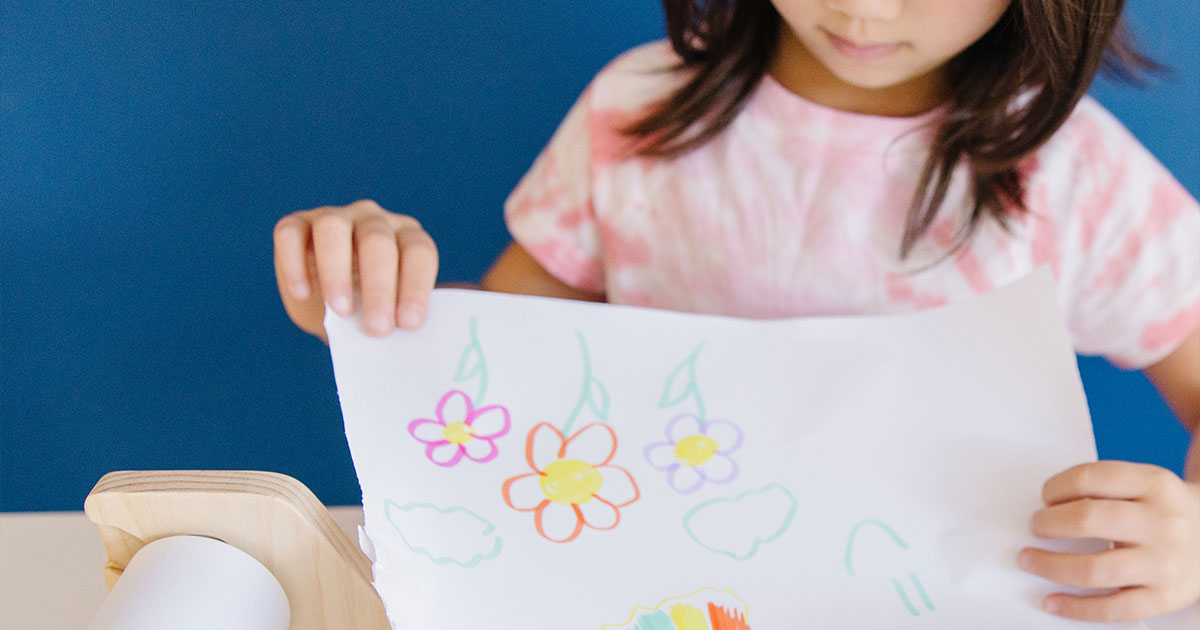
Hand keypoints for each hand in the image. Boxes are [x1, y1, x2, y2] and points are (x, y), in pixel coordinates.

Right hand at [273, 199, 437, 337]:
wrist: (336, 307)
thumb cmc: (370, 308)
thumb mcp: (387, 312)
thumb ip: (394, 316)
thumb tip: (398, 339)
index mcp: (405, 236)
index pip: (418, 251)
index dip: (415, 286)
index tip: (408, 323)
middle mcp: (372, 219)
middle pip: (377, 241)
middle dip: (379, 287)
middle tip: (377, 328)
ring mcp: (333, 217)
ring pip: (333, 228)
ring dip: (336, 271)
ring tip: (340, 310)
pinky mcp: (296, 224)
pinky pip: (290, 234)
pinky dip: (294, 263)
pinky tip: (301, 294)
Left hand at [1019, 460, 1199, 621]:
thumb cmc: (1164, 511)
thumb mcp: (1145, 484)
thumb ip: (1104, 488)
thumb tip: (1046, 508)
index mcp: (1155, 485)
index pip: (1092, 478)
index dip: (1057, 487)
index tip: (1044, 497)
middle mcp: (1163, 523)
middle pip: (1089, 520)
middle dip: (1049, 524)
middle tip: (1035, 527)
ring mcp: (1165, 563)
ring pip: (1094, 569)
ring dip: (1051, 566)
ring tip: (1030, 560)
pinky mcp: (1163, 598)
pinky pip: (1112, 607)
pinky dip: (1076, 607)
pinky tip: (1052, 601)